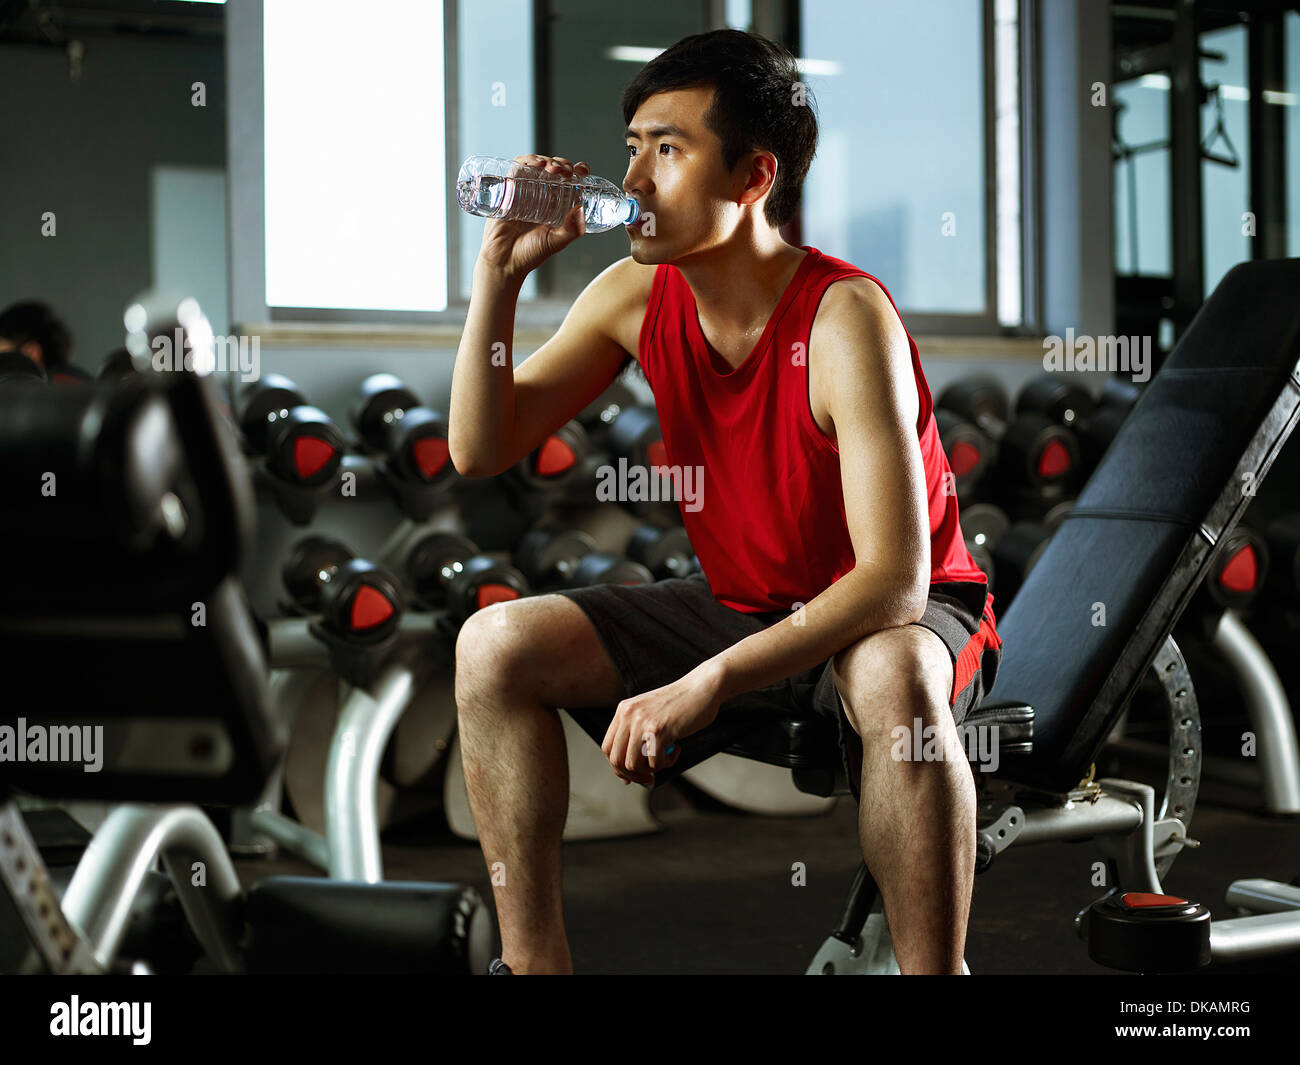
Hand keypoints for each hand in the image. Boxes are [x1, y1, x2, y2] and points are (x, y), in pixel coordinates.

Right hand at [476, 155, 590, 281]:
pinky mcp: (509, 189)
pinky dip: (528, 161)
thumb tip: (581, 209)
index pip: (569, 181)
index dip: (577, 171)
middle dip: (562, 164)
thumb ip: (572, 230)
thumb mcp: (556, 242)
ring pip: (537, 165)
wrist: (504, 261)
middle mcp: (541, 195)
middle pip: (554, 169)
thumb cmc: (530, 254)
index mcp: (556, 205)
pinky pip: (518, 168)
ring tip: (553, 168)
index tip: (583, 170)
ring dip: (547, 160)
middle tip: (566, 171)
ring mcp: (525, 191)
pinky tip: (536, 165)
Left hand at [601, 661, 725, 786]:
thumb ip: (636, 733)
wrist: (702, 687)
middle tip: (648, 777)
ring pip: (633, 765)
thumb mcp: (649, 713)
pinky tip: (676, 749)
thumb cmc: (681, 703)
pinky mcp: (658, 731)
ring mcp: (642, 722)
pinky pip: (654, 763)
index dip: (617, 766)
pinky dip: (666, 763)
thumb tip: (628, 769)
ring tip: (665, 759)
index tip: (629, 775)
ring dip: (649, 771)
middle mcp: (629, 715)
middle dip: (632, 775)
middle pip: (616, 759)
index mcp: (624, 710)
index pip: (607, 747)